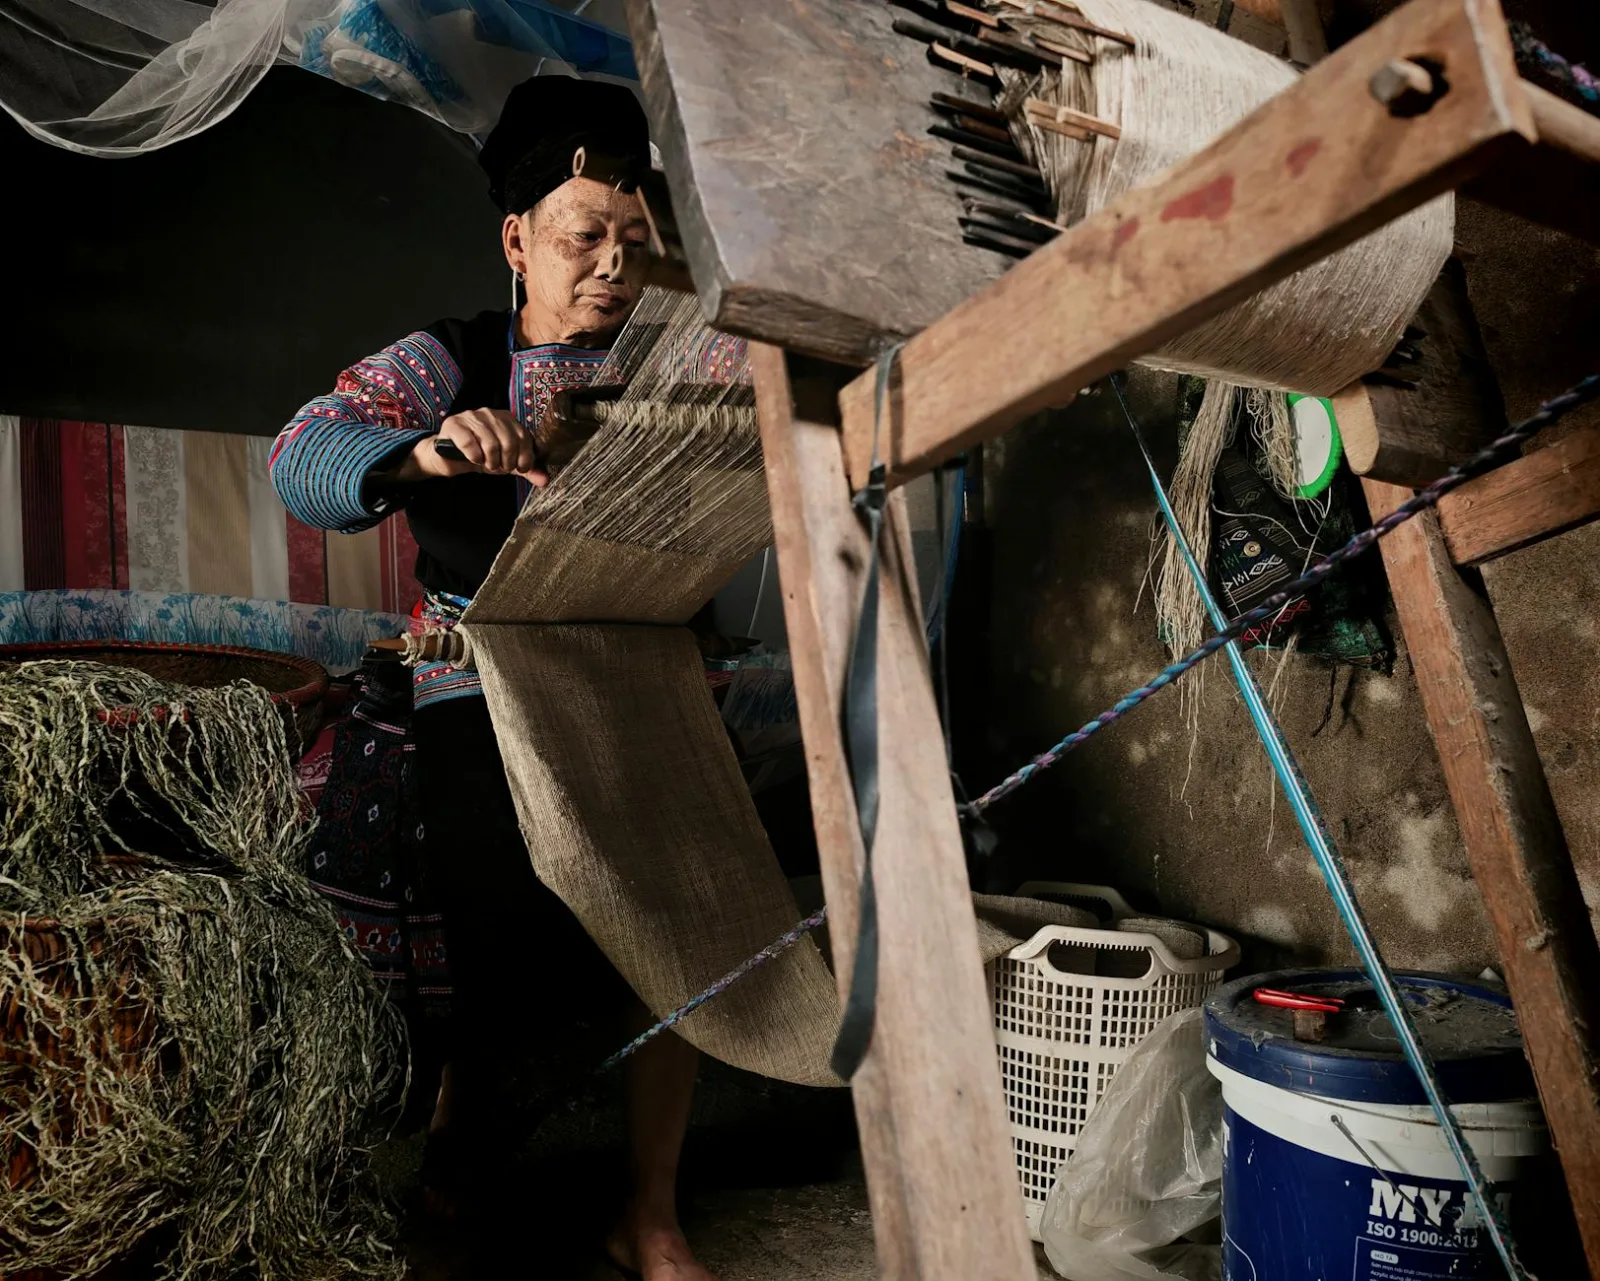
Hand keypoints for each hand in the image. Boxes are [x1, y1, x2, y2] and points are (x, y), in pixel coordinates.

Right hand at [400, 409, 548, 484]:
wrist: (450, 458)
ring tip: (486, 464)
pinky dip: (474, 456)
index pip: (524, 437)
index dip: (524, 457)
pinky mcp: (454, 424)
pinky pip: (469, 442)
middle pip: (509, 440)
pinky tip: (472, 458)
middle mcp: (490, 413)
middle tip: (499, 467)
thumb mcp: (507, 463)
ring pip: (490, 442)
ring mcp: (471, 416)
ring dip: (490, 461)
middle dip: (506, 461)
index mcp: (507, 418)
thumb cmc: (482, 457)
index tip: (518, 468)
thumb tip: (544, 480)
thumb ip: (526, 470)